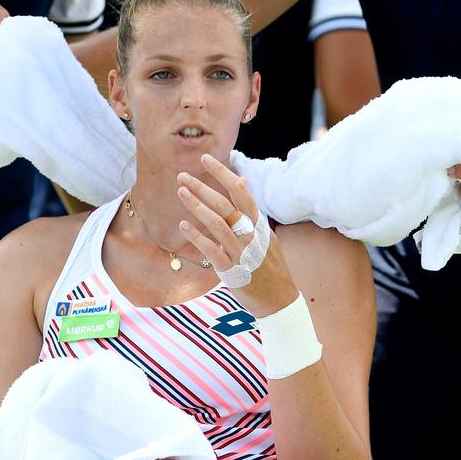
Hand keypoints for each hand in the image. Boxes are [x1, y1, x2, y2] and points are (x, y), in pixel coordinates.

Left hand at [176, 153, 297, 316]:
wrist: (279, 300)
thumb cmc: (269, 264)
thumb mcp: (265, 234)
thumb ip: (250, 210)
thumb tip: (241, 180)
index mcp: (258, 224)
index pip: (240, 192)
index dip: (222, 174)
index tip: (205, 159)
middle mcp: (250, 235)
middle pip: (225, 206)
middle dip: (203, 188)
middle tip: (182, 175)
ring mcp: (241, 253)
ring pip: (218, 225)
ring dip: (198, 207)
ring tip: (181, 192)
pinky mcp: (232, 271)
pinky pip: (212, 250)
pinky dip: (198, 237)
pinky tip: (184, 226)